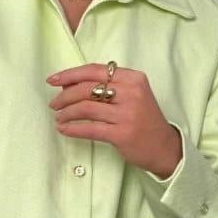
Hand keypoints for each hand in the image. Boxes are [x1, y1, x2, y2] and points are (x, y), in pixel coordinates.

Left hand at [47, 63, 182, 177]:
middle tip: (54, 104)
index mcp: (133, 78)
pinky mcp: (122, 134)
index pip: (94, 70)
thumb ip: (105, 87)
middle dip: (65, 96)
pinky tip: (64, 129)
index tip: (53, 80)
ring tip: (59, 118)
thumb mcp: (131, 95)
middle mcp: (132, 92)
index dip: (70, 74)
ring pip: (86, 108)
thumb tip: (68, 86)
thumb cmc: (143, 119)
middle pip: (87, 88)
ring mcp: (128, 113)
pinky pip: (90, 129)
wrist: (164, 147)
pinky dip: (73, 129)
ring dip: (66, 113)